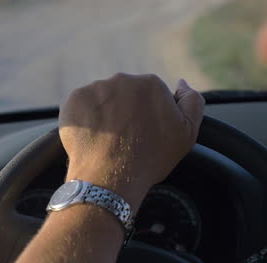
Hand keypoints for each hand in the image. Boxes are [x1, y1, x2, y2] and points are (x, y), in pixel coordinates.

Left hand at [59, 73, 204, 209]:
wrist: (110, 178)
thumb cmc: (150, 159)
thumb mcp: (186, 133)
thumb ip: (192, 102)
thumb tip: (181, 82)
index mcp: (151, 84)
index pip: (148, 95)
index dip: (145, 115)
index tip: (142, 133)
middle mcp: (123, 79)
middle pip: (124, 94)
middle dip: (124, 111)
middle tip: (123, 138)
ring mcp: (96, 88)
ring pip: (102, 99)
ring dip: (104, 113)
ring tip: (106, 139)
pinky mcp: (74, 99)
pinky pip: (81, 105)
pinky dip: (84, 119)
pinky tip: (92, 137)